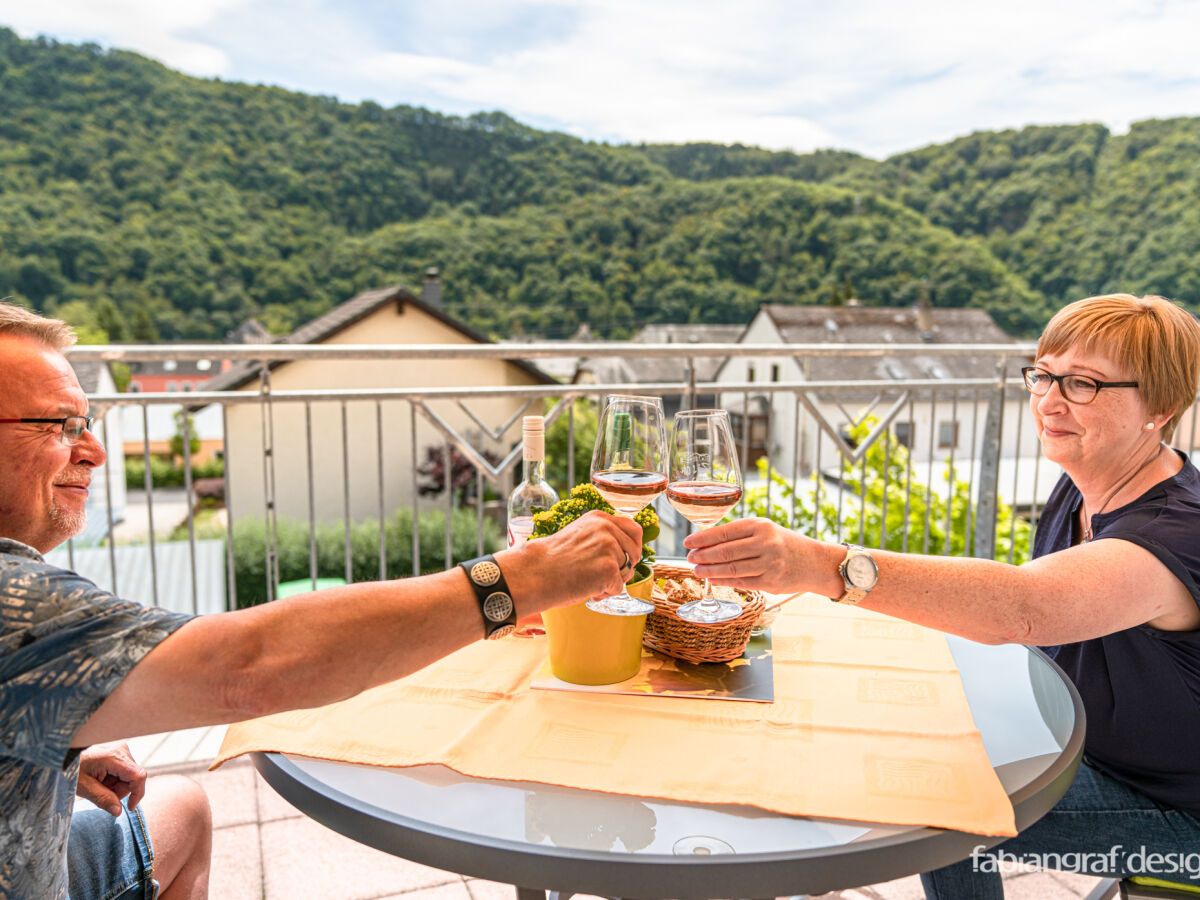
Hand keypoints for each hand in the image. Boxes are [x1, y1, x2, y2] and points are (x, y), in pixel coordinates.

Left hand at [77, 741, 145, 816]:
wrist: (62, 754)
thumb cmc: (70, 768)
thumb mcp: (84, 787)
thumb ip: (103, 799)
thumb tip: (118, 811)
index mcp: (114, 757)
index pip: (138, 776)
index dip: (137, 793)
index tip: (129, 808)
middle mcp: (122, 750)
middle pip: (132, 778)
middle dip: (119, 790)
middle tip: (100, 792)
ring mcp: (121, 750)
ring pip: (128, 776)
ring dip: (115, 785)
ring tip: (97, 784)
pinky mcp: (118, 752)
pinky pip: (124, 771)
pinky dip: (114, 779)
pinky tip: (101, 778)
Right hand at [504, 510, 642, 612]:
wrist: (536, 572)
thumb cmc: (553, 559)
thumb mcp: (581, 535)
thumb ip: (602, 537)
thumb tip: (628, 552)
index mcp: (600, 518)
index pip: (634, 530)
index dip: (634, 548)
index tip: (628, 558)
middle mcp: (607, 528)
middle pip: (634, 554)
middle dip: (623, 569)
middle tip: (599, 575)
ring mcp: (609, 547)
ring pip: (626, 573)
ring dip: (610, 582)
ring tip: (586, 580)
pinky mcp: (609, 568)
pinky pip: (618, 588)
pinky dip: (604, 594)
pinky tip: (586, 589)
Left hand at [685, 517, 830, 595]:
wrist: (814, 562)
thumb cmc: (784, 543)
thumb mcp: (765, 530)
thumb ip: (740, 534)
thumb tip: (706, 541)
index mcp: (761, 526)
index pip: (725, 532)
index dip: (703, 538)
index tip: (688, 542)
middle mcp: (765, 543)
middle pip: (725, 552)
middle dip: (703, 556)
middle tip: (690, 558)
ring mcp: (769, 564)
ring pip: (732, 569)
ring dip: (710, 571)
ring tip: (697, 570)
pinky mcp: (771, 582)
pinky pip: (742, 582)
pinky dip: (724, 581)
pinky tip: (713, 580)